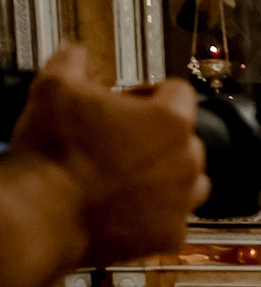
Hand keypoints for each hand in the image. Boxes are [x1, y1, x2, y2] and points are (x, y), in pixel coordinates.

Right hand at [12, 47, 205, 262]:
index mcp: (170, 121)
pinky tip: (127, 207)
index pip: (179, 92)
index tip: (130, 99)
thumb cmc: (54, 155)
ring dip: (166, 176)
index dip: (151, 91)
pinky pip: (173, 220)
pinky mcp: (169, 235)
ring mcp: (181, 201)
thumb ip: (71, 62)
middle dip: (158, 137)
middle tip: (122, 140)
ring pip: (189, 182)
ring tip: (128, 174)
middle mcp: (185, 161)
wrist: (44, 214)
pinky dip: (156, 214)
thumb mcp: (54, 88)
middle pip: (187, 138)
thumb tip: (74, 51)